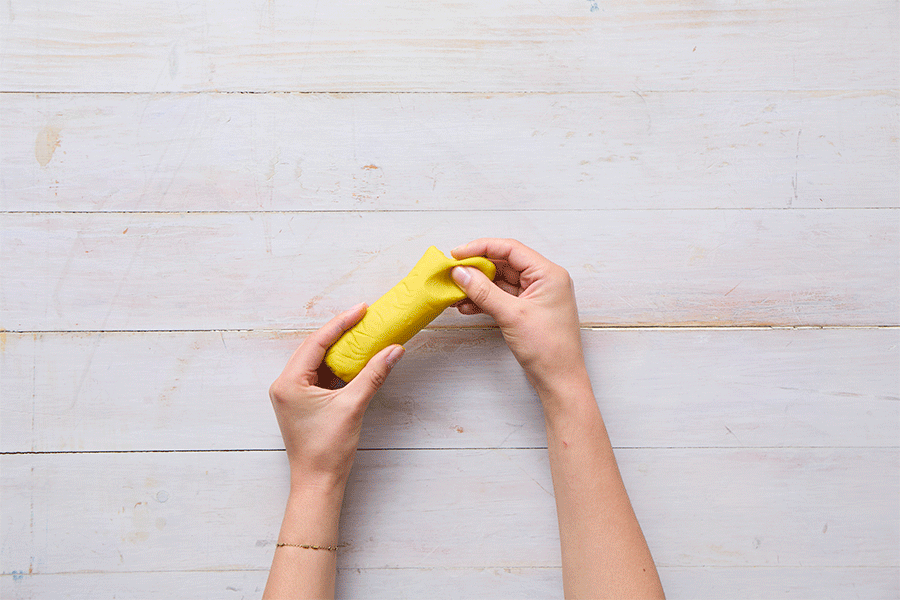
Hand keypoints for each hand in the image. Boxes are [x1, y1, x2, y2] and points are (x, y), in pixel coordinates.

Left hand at [268, 303, 403, 488]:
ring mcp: (292, 394)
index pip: (316, 342)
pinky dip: (337, 365)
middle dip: (339, 331)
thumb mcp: (353, 406)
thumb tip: (393, 350)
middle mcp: (285, 385)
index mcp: (289, 382)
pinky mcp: (301, 402)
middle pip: (314, 347)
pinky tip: (354, 358)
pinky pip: (319, 374)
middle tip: (363, 316)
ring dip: (338, 348)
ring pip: (316, 360)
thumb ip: (374, 374)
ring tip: (361, 332)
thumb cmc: (327, 449)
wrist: (318, 482)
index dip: (340, 323)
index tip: (361, 309)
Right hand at [450, 238, 588, 402]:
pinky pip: (502, 297)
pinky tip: (466, 306)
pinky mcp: (527, 310)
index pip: (510, 249)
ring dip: (477, 286)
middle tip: (452, 273)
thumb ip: (484, 291)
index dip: (481, 248)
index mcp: (548, 274)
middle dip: (477, 269)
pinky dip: (484, 300)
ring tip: (454, 292)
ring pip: (500, 282)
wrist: (559, 380)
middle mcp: (544, 280)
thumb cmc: (548, 348)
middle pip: (504, 264)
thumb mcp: (512, 315)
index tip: (457, 254)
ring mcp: (535, 296)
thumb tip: (460, 272)